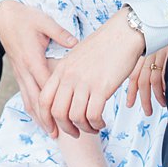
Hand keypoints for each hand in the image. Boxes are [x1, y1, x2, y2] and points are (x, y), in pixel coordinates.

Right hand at [0, 0, 77, 131]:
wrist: (4, 16)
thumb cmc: (26, 17)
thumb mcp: (44, 21)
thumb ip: (60, 34)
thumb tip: (75, 42)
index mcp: (32, 59)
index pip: (45, 86)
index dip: (56, 103)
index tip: (69, 116)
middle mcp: (25, 70)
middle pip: (36, 100)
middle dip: (48, 119)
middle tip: (60, 135)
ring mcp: (20, 73)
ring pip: (28, 100)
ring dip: (39, 118)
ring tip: (51, 134)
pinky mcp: (18, 72)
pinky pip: (24, 95)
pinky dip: (32, 108)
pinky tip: (39, 118)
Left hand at [40, 9, 143, 138]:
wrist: (124, 34)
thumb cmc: (104, 46)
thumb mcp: (77, 57)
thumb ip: (68, 75)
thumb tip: (65, 96)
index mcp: (61, 69)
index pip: (43, 99)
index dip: (45, 119)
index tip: (53, 130)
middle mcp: (69, 76)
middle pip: (57, 112)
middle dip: (66, 128)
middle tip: (76, 133)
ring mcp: (84, 82)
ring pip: (75, 117)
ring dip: (84, 128)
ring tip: (93, 127)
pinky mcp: (101, 87)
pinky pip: (92, 115)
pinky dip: (96, 124)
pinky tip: (102, 122)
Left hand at [126, 42, 167, 115]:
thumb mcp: (156, 44)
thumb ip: (150, 58)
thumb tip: (153, 78)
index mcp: (141, 50)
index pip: (131, 74)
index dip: (131, 90)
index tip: (129, 102)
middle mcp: (145, 53)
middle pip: (138, 80)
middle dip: (140, 98)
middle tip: (143, 110)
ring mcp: (155, 54)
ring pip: (148, 82)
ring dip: (150, 99)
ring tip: (154, 108)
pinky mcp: (165, 54)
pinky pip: (160, 77)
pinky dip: (161, 90)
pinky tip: (164, 98)